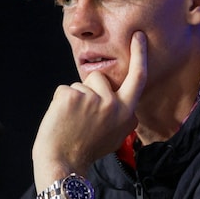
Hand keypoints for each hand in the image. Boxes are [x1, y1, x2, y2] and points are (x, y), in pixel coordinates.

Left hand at [32, 31, 146, 190]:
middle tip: (81, 118)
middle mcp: (113, 104)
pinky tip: (62, 120)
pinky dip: (60, 103)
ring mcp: (92, 99)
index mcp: (127, 112)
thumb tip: (119, 100)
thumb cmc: (86, 149)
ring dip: (74, 98)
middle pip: (99, 78)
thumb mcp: (115, 135)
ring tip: (72, 121)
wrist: (63, 162)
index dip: (139, 55)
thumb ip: (121, 115)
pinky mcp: (71, 96)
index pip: (137, 78)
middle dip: (89, 90)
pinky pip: (64, 90)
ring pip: (80, 85)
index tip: (138, 35)